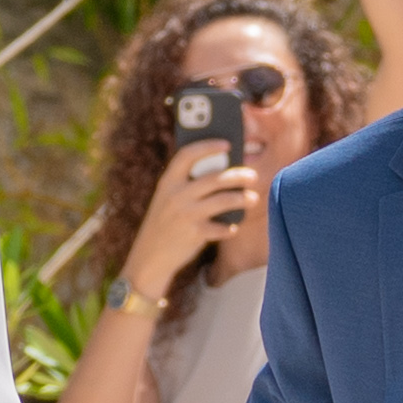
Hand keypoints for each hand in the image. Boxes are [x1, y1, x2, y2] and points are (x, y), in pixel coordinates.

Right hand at [115, 146, 255, 301]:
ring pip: (223, 200)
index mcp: (168, 182)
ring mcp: (185, 214)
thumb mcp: (167, 200)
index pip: (187, 155)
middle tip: (252, 176)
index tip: (227, 144)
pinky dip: (231, 227)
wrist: (149, 258)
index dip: (208, 146)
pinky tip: (233, 227)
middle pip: (214, 178)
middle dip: (238, 175)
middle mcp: (176, 195)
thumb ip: (186, 185)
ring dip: (242, 199)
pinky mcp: (194, 234)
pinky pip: (221, 227)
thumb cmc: (165, 224)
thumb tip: (223, 171)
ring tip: (252, 199)